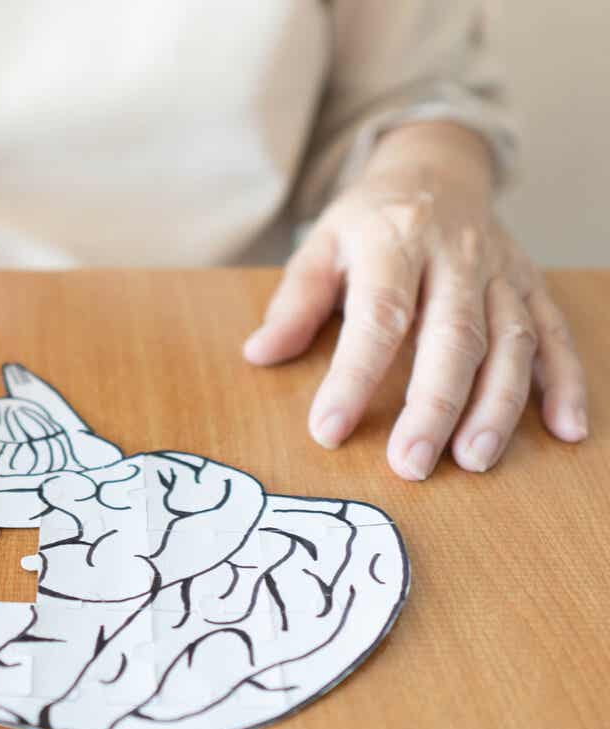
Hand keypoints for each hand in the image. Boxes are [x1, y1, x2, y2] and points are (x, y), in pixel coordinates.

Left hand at [244, 132, 586, 479]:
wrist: (436, 168)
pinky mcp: (531, 285)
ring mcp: (500, 271)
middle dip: (434, 405)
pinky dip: (564, 382)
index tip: (328, 430)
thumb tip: (258, 355)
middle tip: (410, 465)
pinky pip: (554, 334)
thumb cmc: (370, 220)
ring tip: (474, 460)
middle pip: (452, 336)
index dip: (354, 376)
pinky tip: (564, 429)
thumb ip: (295, 302)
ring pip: (510, 341)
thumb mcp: (321, 245)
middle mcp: (455, 255)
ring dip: (498, 405)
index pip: (377, 316)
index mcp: (393, 241)